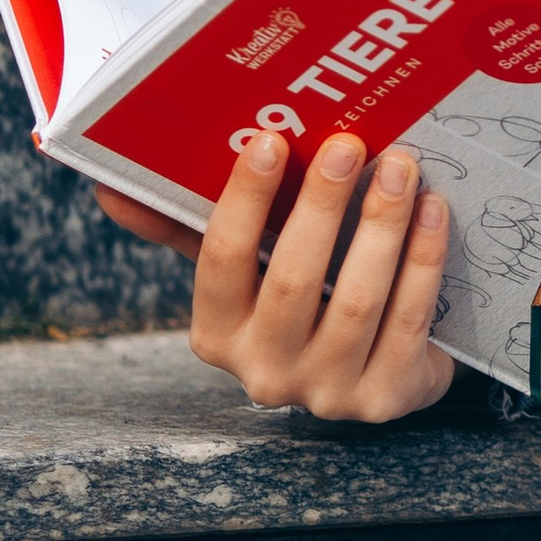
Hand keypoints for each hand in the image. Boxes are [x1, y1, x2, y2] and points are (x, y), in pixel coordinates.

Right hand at [92, 131, 452, 422]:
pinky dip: (423, 261)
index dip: (244, 200)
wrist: (379, 369)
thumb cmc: (304, 296)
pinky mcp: (385, 401)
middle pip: (293, 280)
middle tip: (348, 143)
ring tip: (401, 168)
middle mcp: (262, 373)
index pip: (219, 261)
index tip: (269, 139)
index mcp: (214, 333)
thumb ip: (187, 224)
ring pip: (356, 302)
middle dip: (321, 206)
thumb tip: (106, 185)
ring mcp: (326, 394)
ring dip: (382, 227)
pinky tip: (434, 211)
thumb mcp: (247, 266)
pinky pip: (407, 322)